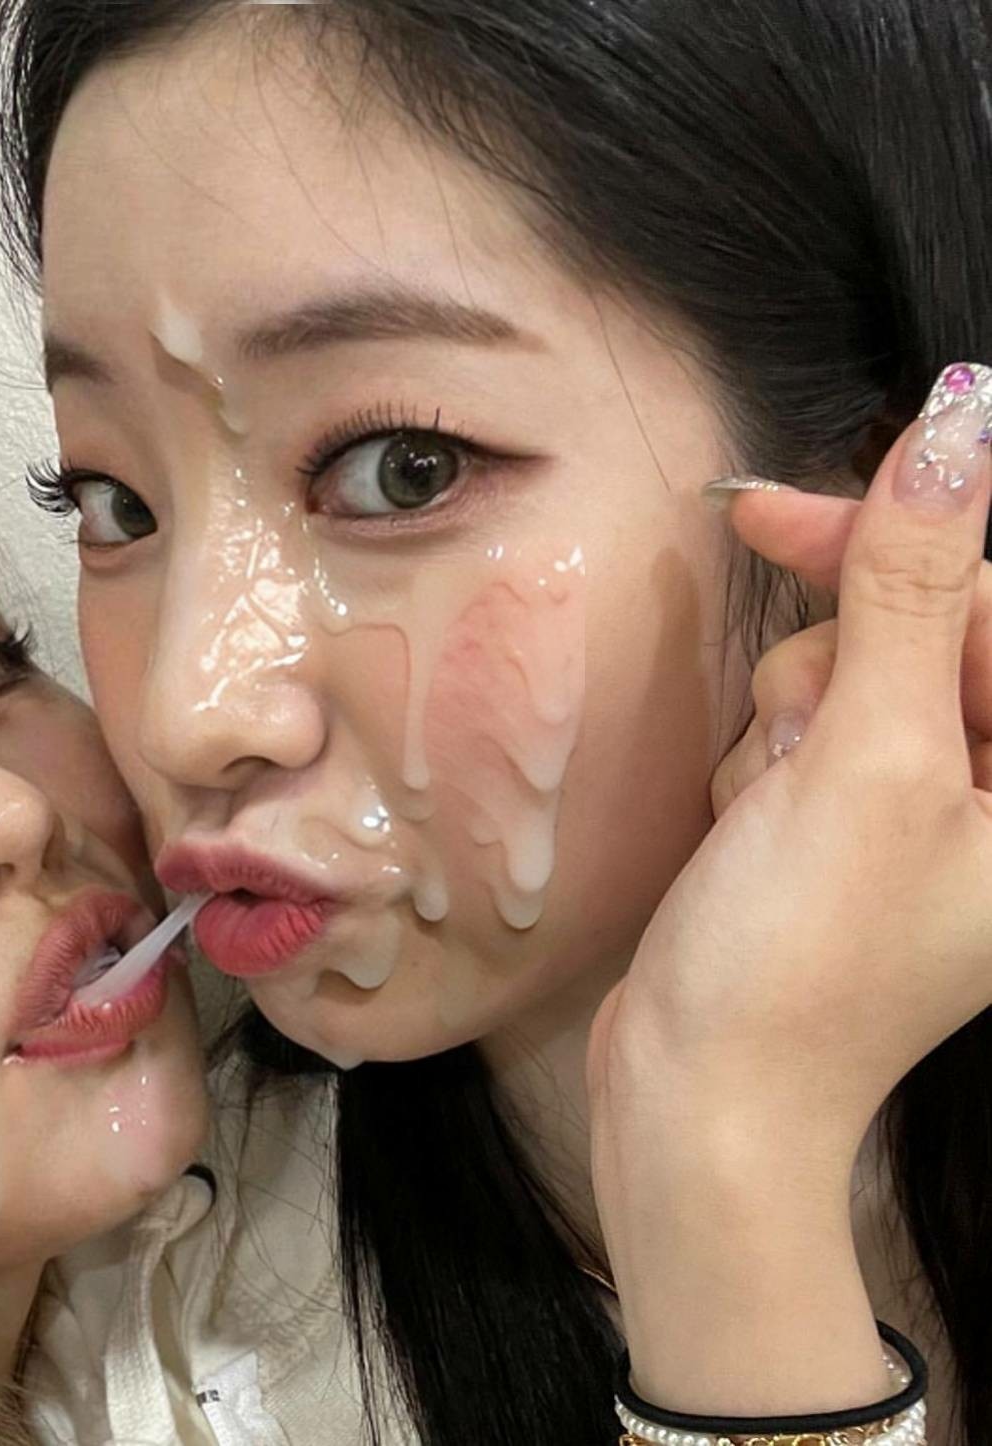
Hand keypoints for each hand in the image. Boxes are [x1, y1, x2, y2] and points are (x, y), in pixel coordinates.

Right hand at [588, 364, 991, 1413]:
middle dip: (844, 641)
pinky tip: (755, 817)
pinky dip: (774, 748)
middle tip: (770, 631)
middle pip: (939, 618)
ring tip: (769, 801)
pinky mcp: (860, 814)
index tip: (798, 510)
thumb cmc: (798, 958)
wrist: (702, 1089)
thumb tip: (955, 430)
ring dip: (796, 709)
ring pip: (863, 662)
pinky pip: (820, 719)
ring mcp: (935, 801)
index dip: (922, 530)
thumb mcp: (865, 762)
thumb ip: (912, 593)